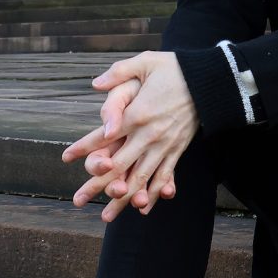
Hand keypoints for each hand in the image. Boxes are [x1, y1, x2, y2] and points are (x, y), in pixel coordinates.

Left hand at [62, 51, 198, 221]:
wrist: (211, 81)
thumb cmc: (175, 69)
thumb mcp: (146, 62)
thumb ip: (118, 72)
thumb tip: (96, 84)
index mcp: (138, 114)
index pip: (104, 135)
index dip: (84, 147)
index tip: (66, 157)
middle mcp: (149, 135)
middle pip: (118, 165)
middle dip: (96, 184)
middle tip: (78, 200)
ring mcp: (164, 146)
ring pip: (140, 179)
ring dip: (122, 198)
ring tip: (106, 215)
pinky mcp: (177, 151)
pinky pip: (163, 177)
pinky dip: (152, 195)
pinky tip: (143, 209)